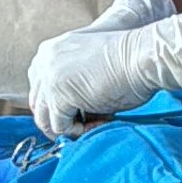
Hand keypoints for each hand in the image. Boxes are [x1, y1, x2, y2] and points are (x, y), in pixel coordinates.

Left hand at [27, 0, 181, 134]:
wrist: (142, 56)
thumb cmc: (128, 60)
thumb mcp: (90, 66)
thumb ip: (72, 81)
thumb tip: (69, 112)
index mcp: (50, 50)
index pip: (39, 88)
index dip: (59, 105)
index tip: (82, 111)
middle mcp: (44, 61)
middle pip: (38, 105)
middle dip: (62, 118)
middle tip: (90, 120)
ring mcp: (49, 77)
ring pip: (45, 119)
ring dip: (70, 127)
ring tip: (96, 122)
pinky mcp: (58, 95)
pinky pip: (60, 127)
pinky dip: (80, 132)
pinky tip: (101, 121)